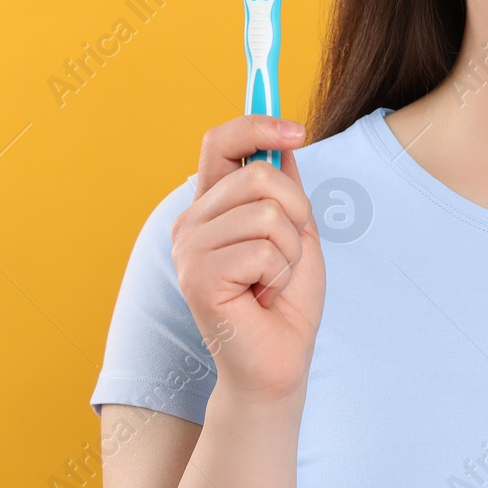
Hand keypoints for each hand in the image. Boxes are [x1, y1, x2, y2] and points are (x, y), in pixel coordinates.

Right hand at [169, 116, 325, 407]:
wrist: (278, 363)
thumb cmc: (285, 300)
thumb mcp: (295, 229)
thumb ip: (284, 186)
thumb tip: (283, 138)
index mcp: (210, 206)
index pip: (220, 142)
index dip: (258, 124)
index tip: (298, 131)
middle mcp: (191, 223)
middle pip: (259, 175)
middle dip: (295, 212)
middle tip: (286, 254)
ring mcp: (189, 250)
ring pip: (267, 213)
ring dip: (290, 250)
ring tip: (272, 280)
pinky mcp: (198, 278)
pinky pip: (264, 249)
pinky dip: (281, 274)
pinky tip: (262, 297)